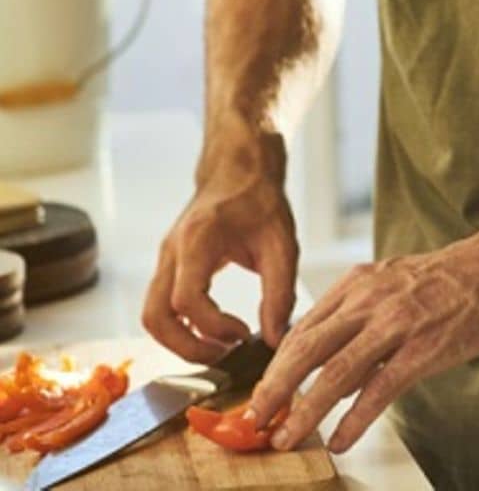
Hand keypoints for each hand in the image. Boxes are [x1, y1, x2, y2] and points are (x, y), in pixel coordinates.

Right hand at [141, 135, 297, 361]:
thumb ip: (279, 292)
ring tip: (220, 347)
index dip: (213, 327)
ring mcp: (165, 258)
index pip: (186, 299)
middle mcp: (172, 251)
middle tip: (225, 355)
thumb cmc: (260, 199)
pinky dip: (181, 326)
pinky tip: (214, 329)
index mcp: (197, 239)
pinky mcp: (169, 265)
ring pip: (152, 315)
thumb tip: (275, 339)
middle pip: (155, 316)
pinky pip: (161, 305)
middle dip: (186, 346)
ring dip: (180, 341)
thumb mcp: (282, 243)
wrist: (240, 167)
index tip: (244, 333)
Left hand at [247, 235, 478, 455]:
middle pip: (306, 348)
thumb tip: (329, 373)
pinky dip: (353, 420)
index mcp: (360, 282)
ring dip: (304, 411)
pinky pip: (378, 390)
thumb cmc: (453, 278)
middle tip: (253, 420)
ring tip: (285, 438)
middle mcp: (371, 299)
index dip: (275, 366)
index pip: (302, 327)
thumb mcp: (394, 284)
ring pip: (334, 372)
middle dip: (273, 390)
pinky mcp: (423, 348)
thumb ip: (359, 320)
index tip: (261, 394)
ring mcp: (397, 323)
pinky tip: (340, 439)